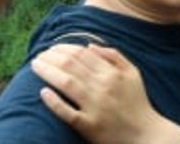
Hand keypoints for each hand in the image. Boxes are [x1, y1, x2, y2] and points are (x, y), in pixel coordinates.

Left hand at [32, 44, 179, 143]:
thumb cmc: (137, 102)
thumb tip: (90, 45)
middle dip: (51, 57)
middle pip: (71, 66)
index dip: (64, 48)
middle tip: (38, 55)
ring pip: (66, 84)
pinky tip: (43, 93)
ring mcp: (94, 107)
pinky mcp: (88, 125)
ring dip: (48, 73)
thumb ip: (114, 56)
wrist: (144, 133)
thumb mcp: (133, 73)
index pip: (82, 54)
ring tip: (35, 66)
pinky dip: (54, 102)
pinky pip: (67, 112)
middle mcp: (102, 87)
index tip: (52, 48)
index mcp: (112, 73)